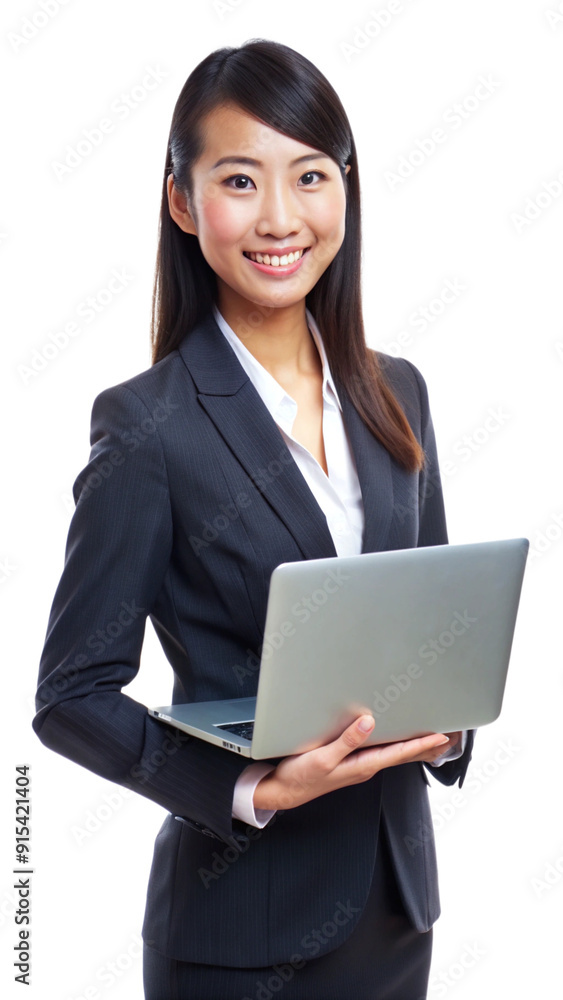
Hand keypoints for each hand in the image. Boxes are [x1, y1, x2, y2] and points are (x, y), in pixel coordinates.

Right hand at [253, 714, 452, 811]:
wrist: (284, 791)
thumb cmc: (301, 777)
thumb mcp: (322, 758)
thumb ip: (346, 741)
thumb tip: (368, 723)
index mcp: (361, 766)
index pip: (398, 754)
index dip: (420, 744)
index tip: (440, 737)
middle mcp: (365, 767)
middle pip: (402, 756)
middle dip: (425, 746)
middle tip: (448, 736)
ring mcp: (359, 766)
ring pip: (393, 754)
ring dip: (414, 746)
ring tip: (433, 738)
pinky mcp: (351, 763)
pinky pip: (381, 753)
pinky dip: (397, 746)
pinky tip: (399, 741)